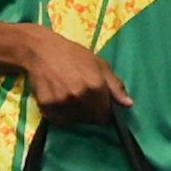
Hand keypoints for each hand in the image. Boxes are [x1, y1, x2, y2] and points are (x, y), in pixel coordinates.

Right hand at [1, 24, 131, 119]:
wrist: (41, 50)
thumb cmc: (73, 55)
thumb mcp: (100, 64)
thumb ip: (115, 85)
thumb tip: (128, 104)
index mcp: (96, 86)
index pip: (105, 115)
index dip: (103, 112)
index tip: (98, 106)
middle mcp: (80, 96)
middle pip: (90, 120)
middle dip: (90, 113)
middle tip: (82, 98)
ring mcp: (63, 102)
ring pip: (75, 120)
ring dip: (75, 114)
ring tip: (70, 97)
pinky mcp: (47, 106)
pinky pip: (58, 119)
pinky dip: (60, 114)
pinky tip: (58, 99)